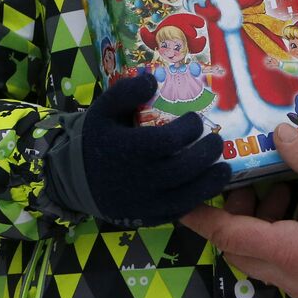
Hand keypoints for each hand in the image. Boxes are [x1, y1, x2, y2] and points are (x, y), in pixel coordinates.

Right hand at [45, 73, 230, 226]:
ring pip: (186, 196)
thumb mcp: (102, 111)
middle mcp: (138, 179)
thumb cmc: (94, 140)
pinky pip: (177, 212)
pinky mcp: (146, 218)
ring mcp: (144, 203)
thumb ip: (125, 93)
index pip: (169, 141)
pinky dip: (195, 201)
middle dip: (206, 153)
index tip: (196, 120)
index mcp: (127, 150)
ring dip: (210, 182)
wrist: (73, 179)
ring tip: (224, 168)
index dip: (189, 129)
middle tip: (217, 141)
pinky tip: (207, 188)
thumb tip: (152, 80)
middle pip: (184, 169)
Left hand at [181, 122, 297, 297]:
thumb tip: (280, 131)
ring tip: (286, 191)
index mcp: (290, 250)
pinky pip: (279, 266)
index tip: (181, 200)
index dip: (201, 216)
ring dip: (260, 225)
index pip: (229, 234)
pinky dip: (278, 239)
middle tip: (251, 182)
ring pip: (257, 257)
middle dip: (235, 214)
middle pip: (237, 247)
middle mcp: (286, 275)